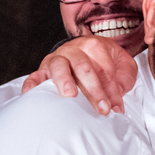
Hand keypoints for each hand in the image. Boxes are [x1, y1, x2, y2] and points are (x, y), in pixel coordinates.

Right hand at [22, 36, 137, 114]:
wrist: (91, 50)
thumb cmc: (107, 62)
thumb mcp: (123, 67)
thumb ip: (123, 82)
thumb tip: (117, 107)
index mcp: (95, 46)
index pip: (104, 70)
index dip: (112, 91)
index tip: (115, 108)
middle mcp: (74, 50)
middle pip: (84, 68)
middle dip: (94, 91)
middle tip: (101, 109)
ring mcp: (57, 58)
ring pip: (59, 67)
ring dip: (64, 81)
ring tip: (70, 95)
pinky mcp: (43, 69)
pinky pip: (35, 75)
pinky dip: (32, 84)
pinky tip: (31, 94)